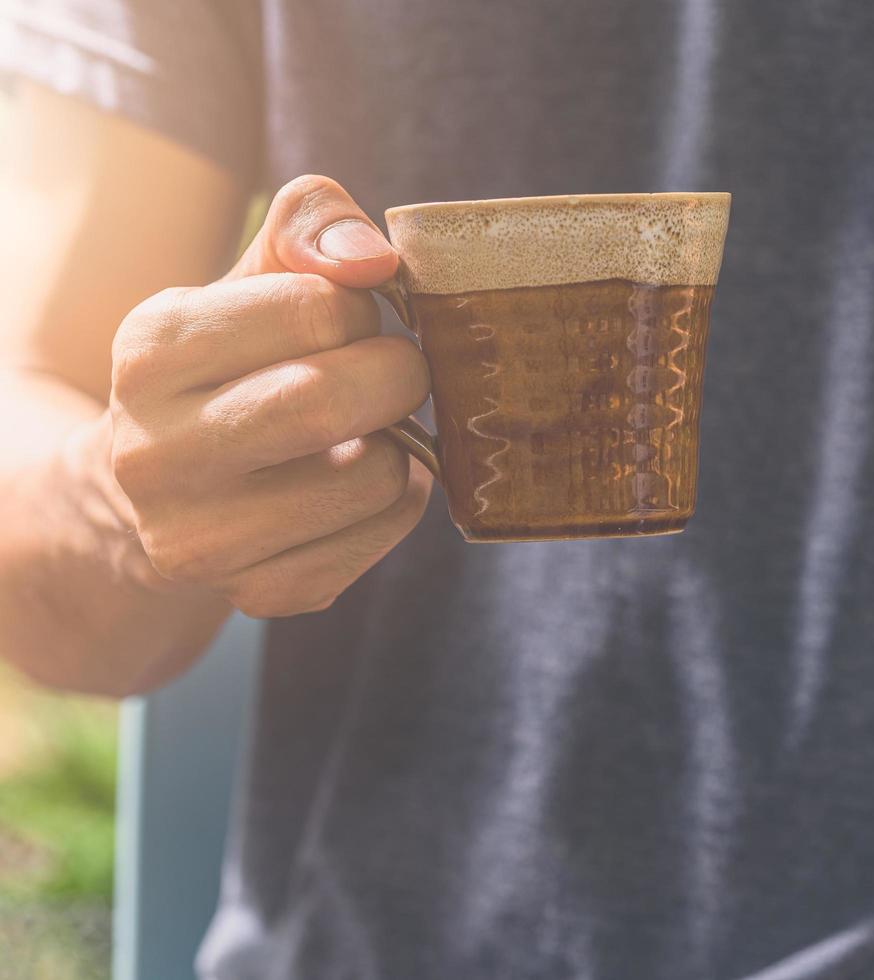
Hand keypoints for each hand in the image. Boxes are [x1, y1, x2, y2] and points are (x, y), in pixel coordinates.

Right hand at [107, 175, 431, 617]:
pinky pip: (383, 537)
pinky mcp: (257, 594)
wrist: (151, 492)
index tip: (352, 318)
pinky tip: (356, 485)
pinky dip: (399, 503)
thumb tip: (373, 258)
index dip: (362, 307)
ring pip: (374, 478)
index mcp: (152, 350)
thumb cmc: (230, 363)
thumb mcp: (251, 277)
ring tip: (370, 432)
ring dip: (403, 446)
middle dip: (398, 376)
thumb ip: (312, 225)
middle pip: (331, 402)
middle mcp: (157, 451)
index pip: (317, 307)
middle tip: (398, 373)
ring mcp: (202, 538)